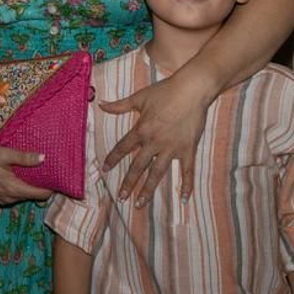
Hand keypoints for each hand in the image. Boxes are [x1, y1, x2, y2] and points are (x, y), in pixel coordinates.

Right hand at [0, 141, 53, 204]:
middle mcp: (9, 198)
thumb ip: (23, 157)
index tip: (59, 179)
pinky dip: (19, 189)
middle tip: (48, 173)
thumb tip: (44, 158)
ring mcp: (1, 199)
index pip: (40, 194)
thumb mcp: (3, 153)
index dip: (51, 188)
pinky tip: (18, 177)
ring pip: (23, 196)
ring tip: (35, 174)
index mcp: (13, 188)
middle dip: (41, 187)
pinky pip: (13, 196)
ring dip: (29, 188)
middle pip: (33, 196)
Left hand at [99, 64, 212, 204]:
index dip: (112, 159)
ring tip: (140, 204)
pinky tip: (183, 199)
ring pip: (157, 173)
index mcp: (141, 130)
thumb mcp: (139, 98)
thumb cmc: (165, 91)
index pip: (123, 148)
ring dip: (148, 190)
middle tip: (121, 198)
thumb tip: (101, 104)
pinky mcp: (188, 150)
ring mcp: (172, 148)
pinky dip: (186, 185)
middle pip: (138, 167)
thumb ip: (119, 105)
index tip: (105, 170)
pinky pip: (187, 171)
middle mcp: (154, 142)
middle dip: (128, 183)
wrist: (192, 90)